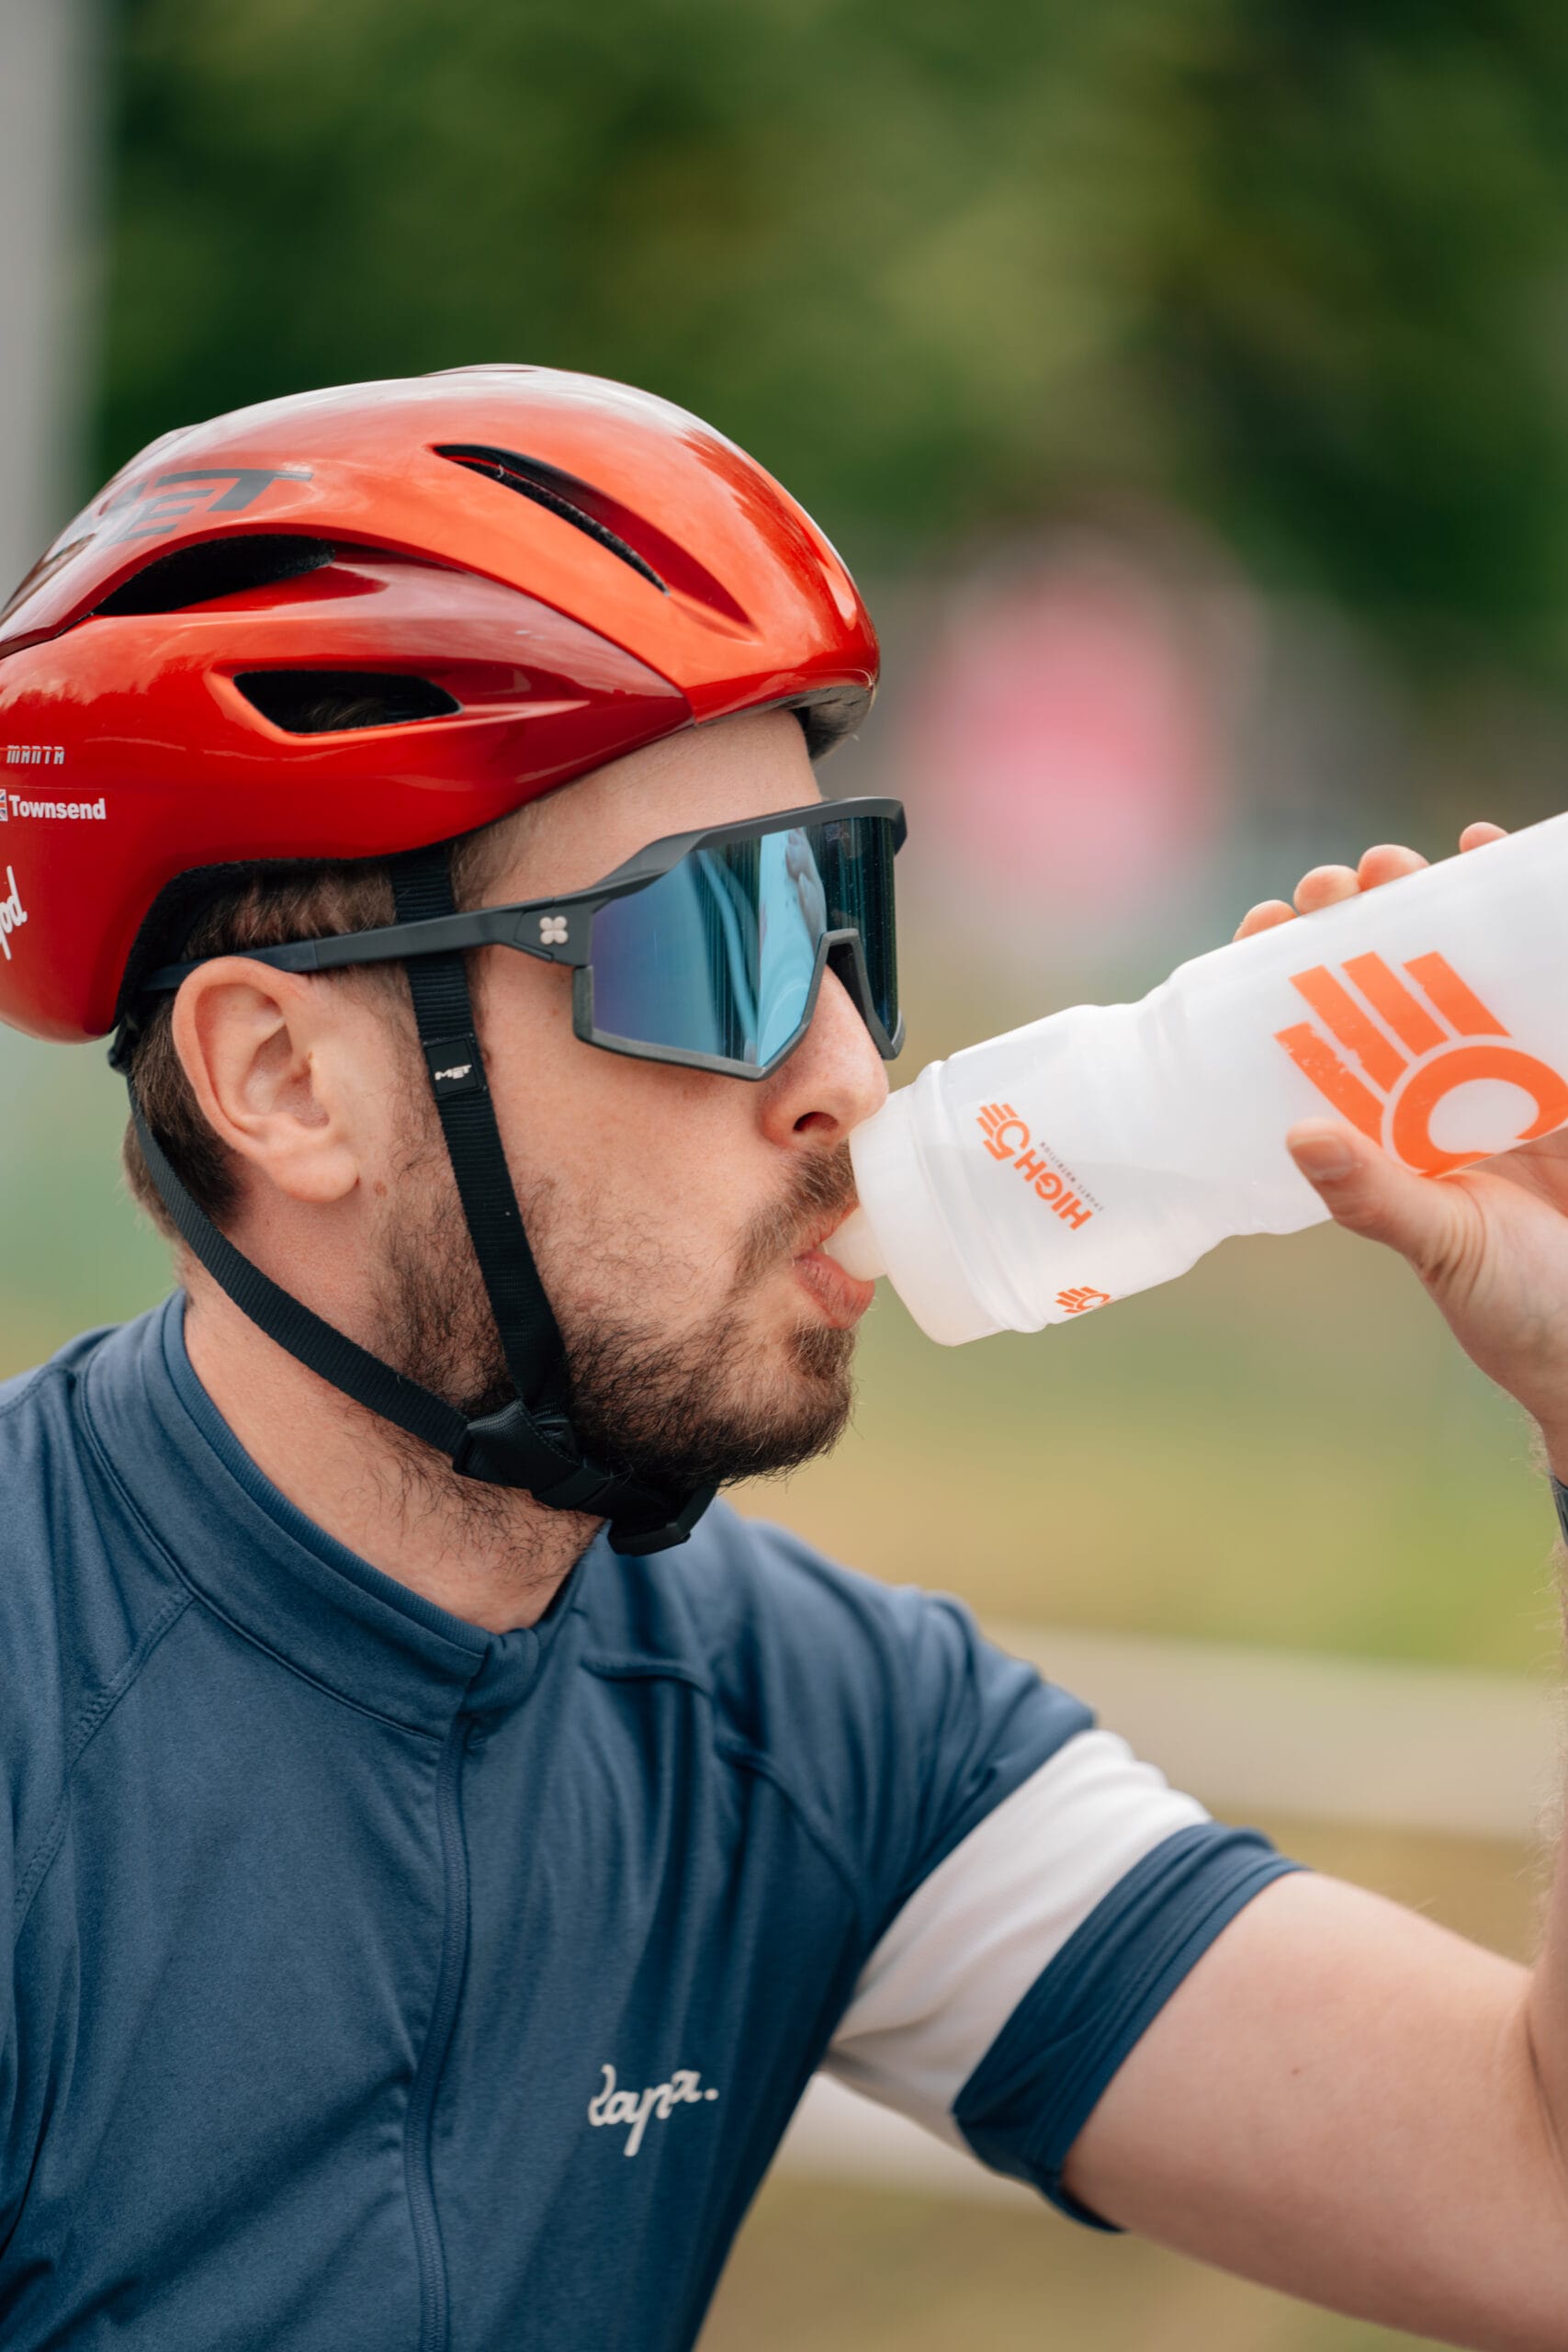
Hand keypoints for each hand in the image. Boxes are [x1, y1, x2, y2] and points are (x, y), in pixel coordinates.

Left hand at [1235, 823, 1567, 1470]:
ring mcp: (1510, 1075)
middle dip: (1356, 922)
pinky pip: (1551, 984)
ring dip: (1433, 905)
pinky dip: (1532, 923)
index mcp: (1386, 1132)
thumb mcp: (1444, 1247)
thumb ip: (1378, 1198)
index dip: (1286, 978)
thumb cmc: (1519, 1311)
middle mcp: (1438, 1092)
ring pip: (1460, 969)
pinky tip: (1501, 856)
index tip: (1262, 927)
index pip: (1319, 1038)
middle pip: (1384, 984)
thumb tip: (1299, 1135)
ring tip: (1401, 861)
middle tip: (1333, 885)